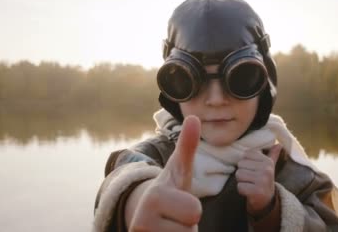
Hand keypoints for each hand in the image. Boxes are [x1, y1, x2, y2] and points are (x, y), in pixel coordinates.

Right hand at [127, 115, 201, 231]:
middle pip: (191, 230)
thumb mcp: (178, 171)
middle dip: (188, 226)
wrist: (144, 217)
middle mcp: (142, 221)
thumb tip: (195, 117)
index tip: (178, 203)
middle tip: (174, 218)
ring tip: (169, 228)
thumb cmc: (169, 192)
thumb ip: (187, 146)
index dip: (193, 209)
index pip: (195, 212)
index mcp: (154, 197)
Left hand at [236, 144, 282, 216]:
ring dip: (241, 181)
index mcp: (267, 162)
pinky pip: (240, 186)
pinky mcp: (256, 192)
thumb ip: (272, 155)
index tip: (253, 170)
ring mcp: (262, 181)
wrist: (267, 201)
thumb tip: (279, 144)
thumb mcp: (269, 167)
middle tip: (251, 179)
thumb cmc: (264, 181)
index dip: (246, 163)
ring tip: (250, 184)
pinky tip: (249, 192)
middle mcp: (266, 170)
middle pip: (241, 165)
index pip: (246, 154)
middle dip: (243, 173)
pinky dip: (242, 190)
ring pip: (239, 175)